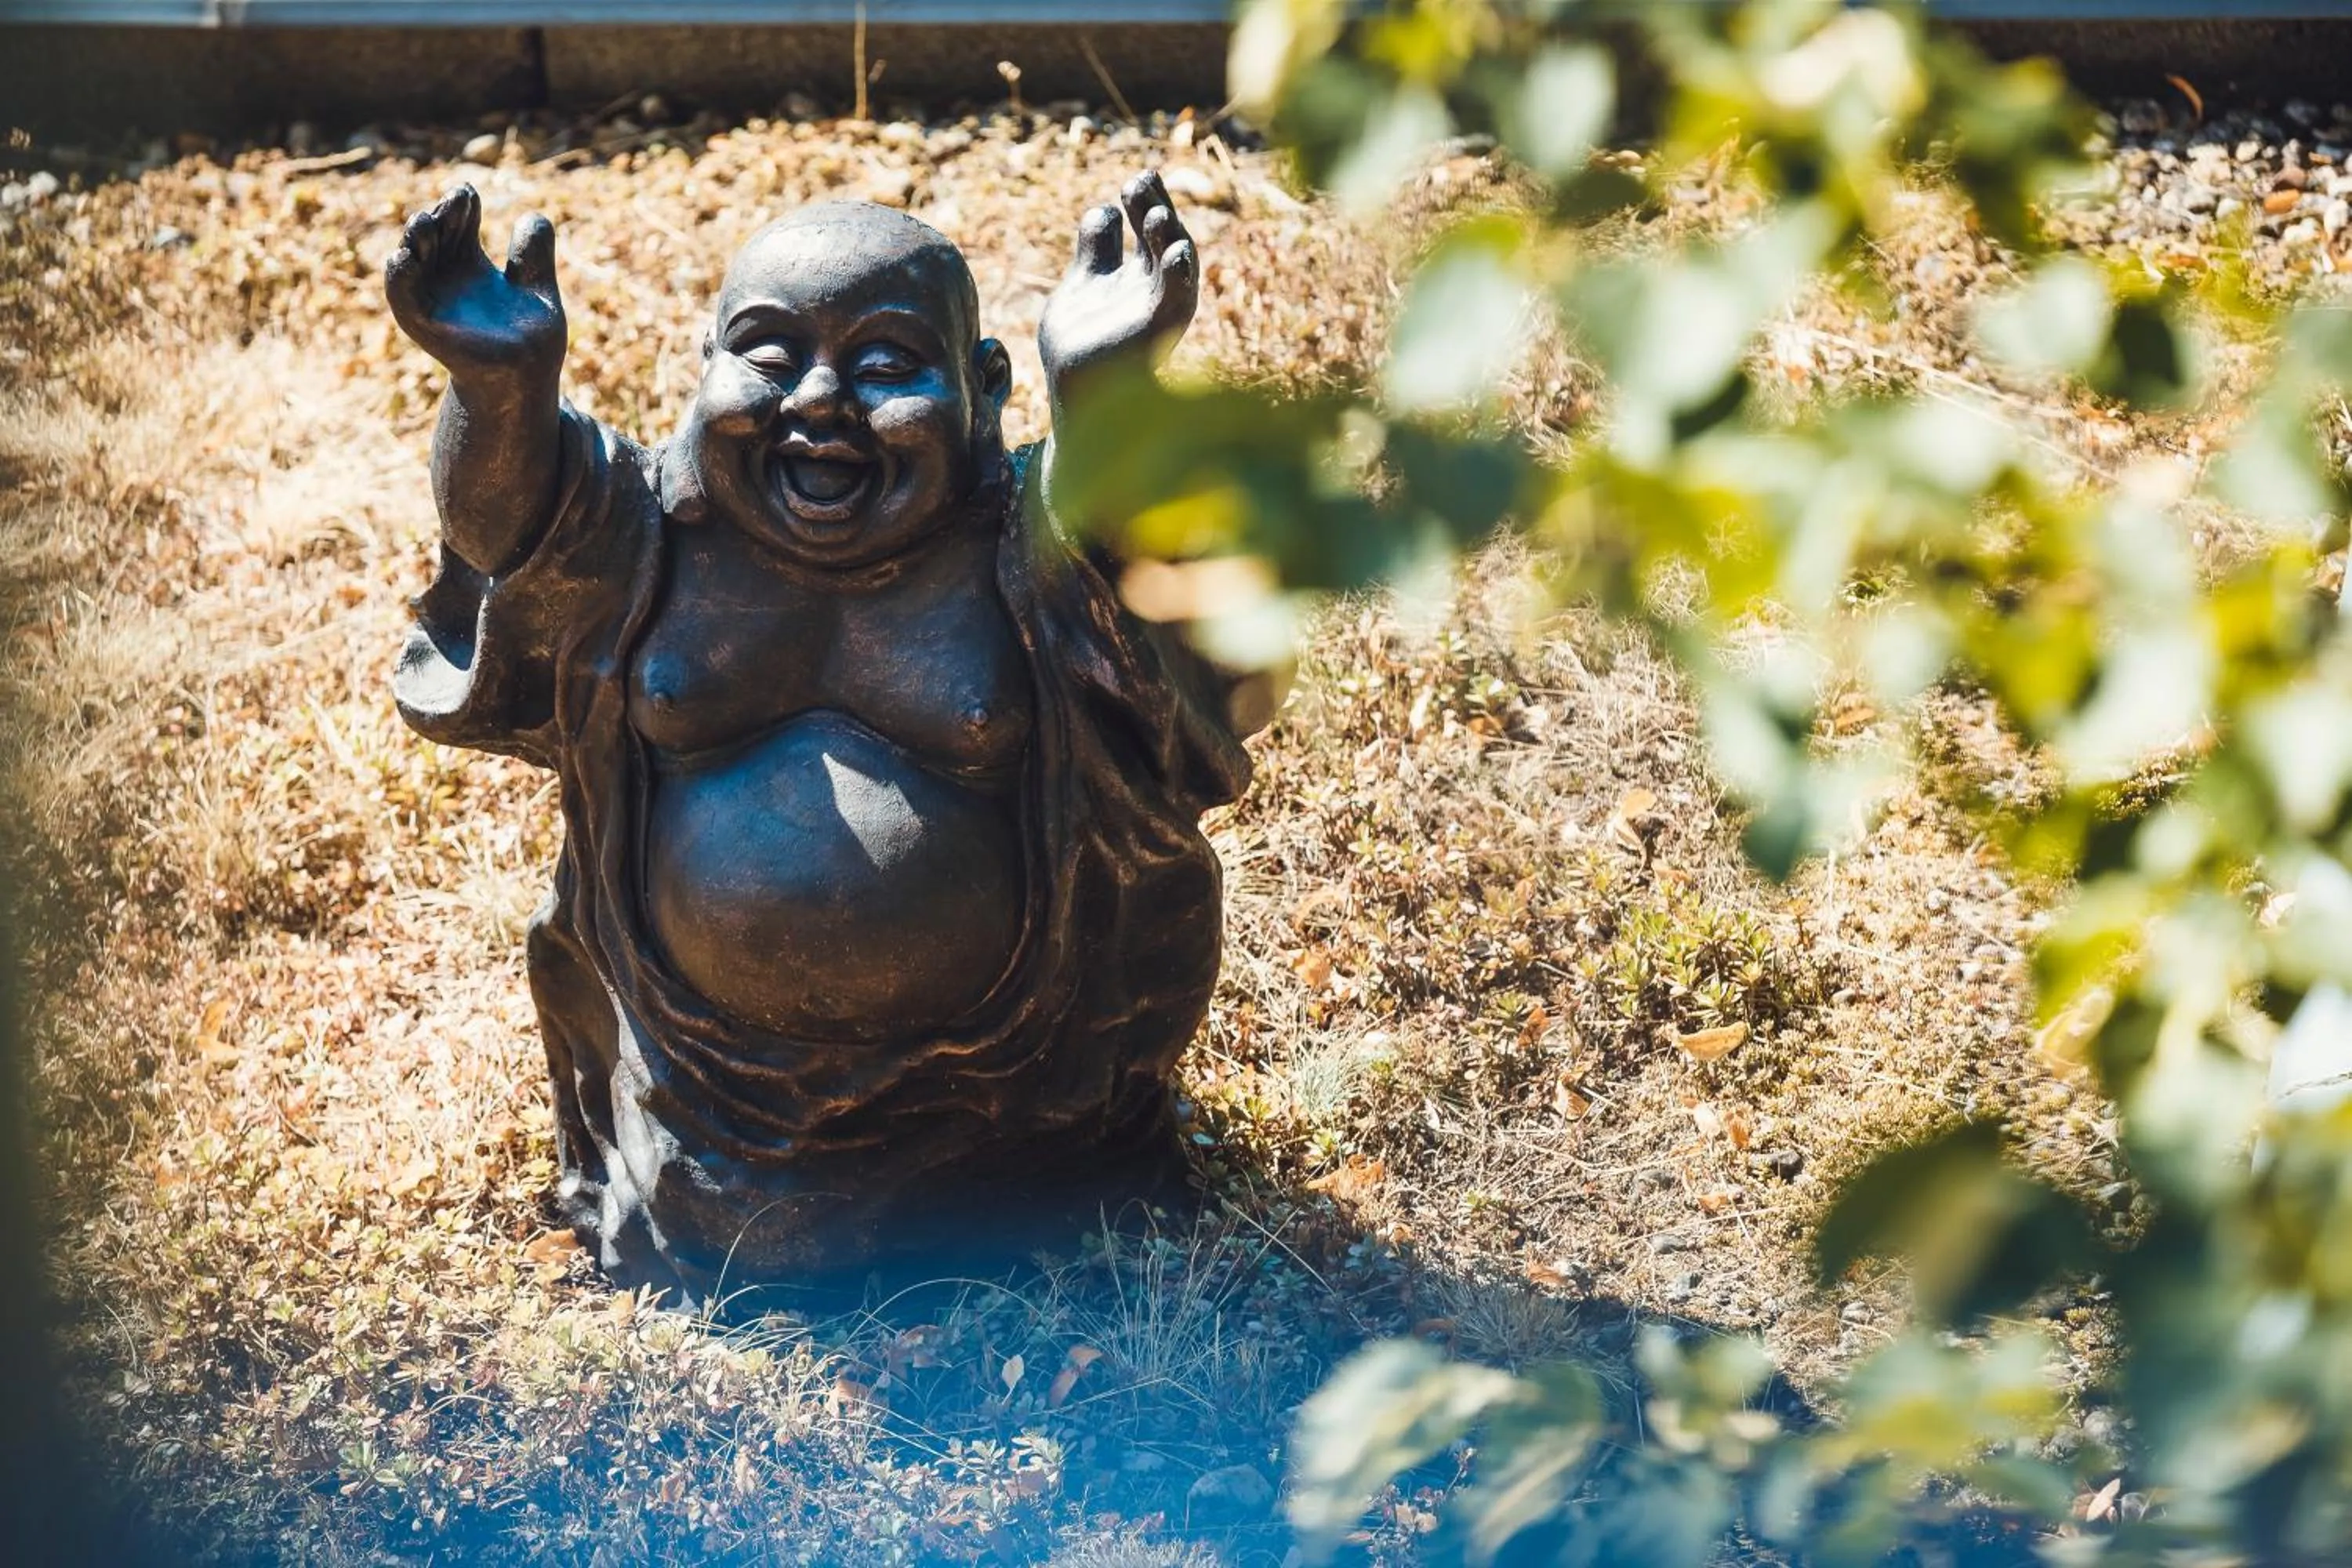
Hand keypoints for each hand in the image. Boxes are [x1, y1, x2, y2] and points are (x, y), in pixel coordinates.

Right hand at [385, 184, 565, 394]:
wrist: (527, 378)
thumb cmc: (532, 337)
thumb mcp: (537, 288)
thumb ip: (534, 254)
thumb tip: (534, 215)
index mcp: (469, 263)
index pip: (459, 223)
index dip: (462, 206)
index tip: (469, 194)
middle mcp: (445, 276)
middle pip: (434, 235)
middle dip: (440, 217)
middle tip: (453, 203)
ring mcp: (431, 297)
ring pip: (412, 259)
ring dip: (414, 239)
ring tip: (424, 222)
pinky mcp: (422, 322)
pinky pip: (402, 296)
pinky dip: (399, 276)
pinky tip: (403, 257)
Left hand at [1039, 171, 1198, 413]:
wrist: (1072, 396)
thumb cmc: (1078, 344)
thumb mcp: (1081, 284)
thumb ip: (1095, 250)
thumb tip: (1103, 210)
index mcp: (1134, 276)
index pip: (1145, 232)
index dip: (1141, 204)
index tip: (1131, 181)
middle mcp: (1150, 290)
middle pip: (1162, 240)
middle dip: (1155, 209)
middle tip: (1139, 181)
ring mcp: (1155, 311)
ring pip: (1176, 266)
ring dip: (1169, 239)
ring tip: (1156, 215)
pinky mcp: (1155, 335)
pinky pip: (1176, 302)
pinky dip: (1180, 278)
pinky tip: (1177, 254)